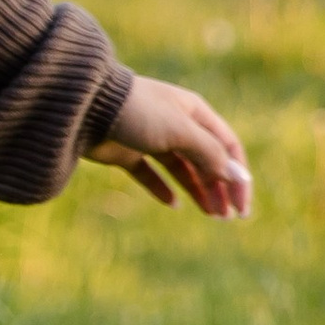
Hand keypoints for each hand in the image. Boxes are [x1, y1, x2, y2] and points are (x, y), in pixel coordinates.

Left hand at [85, 75, 252, 217]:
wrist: (83, 107)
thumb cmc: (138, 111)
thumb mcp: (180, 132)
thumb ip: (210, 155)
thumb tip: (240, 178)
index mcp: (194, 112)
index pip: (227, 147)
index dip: (237, 177)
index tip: (241, 206)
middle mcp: (175, 123)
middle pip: (206, 159)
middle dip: (219, 188)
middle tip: (226, 218)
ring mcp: (149, 137)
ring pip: (181, 168)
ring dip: (197, 190)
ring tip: (210, 215)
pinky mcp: (125, 151)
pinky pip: (149, 173)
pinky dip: (161, 188)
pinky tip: (172, 205)